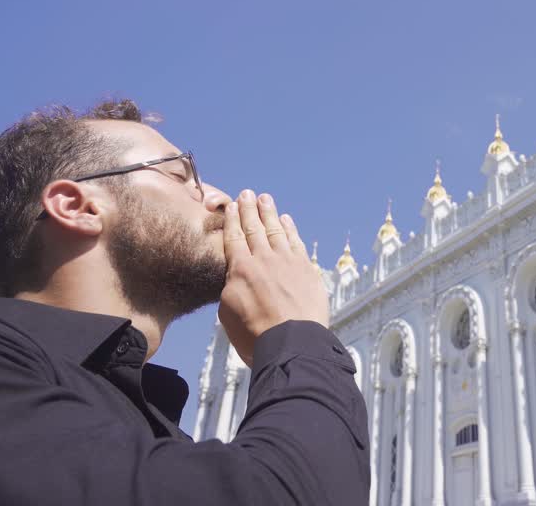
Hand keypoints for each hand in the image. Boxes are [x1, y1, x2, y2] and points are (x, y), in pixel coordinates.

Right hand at [218, 190, 329, 366]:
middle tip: (247, 193)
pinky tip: (287, 220)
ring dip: (270, 213)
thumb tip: (236, 277)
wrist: (292, 343)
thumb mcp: (228, 313)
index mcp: (240, 270)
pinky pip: (296, 242)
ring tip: (265, 198)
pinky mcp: (307, 269)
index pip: (234, 238)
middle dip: (249, 209)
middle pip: (254, 228)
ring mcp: (288, 262)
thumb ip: (231, 288)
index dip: (232, 220)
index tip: (231, 206)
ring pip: (276, 230)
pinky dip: (290, 229)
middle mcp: (264, 260)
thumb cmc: (256, 336)